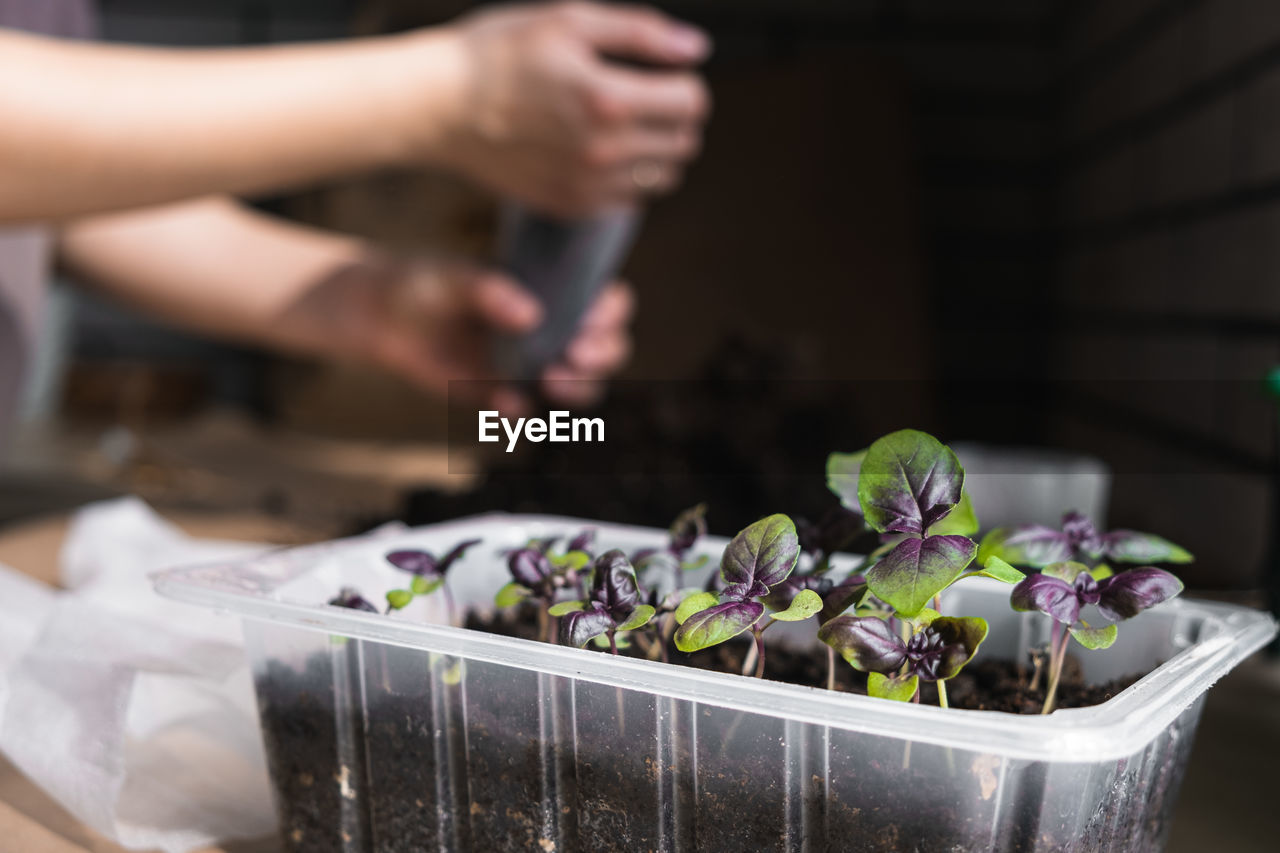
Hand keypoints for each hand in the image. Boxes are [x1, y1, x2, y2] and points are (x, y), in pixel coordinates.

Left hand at [289, 256, 633, 409]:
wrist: (382, 318)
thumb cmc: (424, 282)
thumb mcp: (452, 277)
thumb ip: (489, 290)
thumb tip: (531, 315)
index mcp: (555, 290)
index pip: (607, 301)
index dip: (610, 315)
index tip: (588, 323)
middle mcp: (554, 328)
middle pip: (608, 348)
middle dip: (602, 357)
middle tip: (574, 356)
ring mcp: (532, 363)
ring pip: (582, 385)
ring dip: (578, 389)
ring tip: (549, 381)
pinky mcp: (504, 391)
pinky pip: (528, 409)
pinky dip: (521, 409)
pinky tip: (502, 400)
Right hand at [430, 1, 710, 216]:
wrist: (438, 105)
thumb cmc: (498, 52)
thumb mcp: (569, 19)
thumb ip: (641, 32)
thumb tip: (696, 48)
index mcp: (607, 98)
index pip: (692, 102)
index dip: (685, 82)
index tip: (664, 74)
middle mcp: (603, 150)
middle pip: (684, 142)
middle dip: (676, 117)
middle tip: (645, 97)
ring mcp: (587, 184)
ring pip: (663, 176)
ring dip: (656, 150)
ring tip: (622, 124)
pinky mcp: (570, 205)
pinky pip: (629, 200)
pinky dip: (628, 177)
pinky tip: (598, 150)